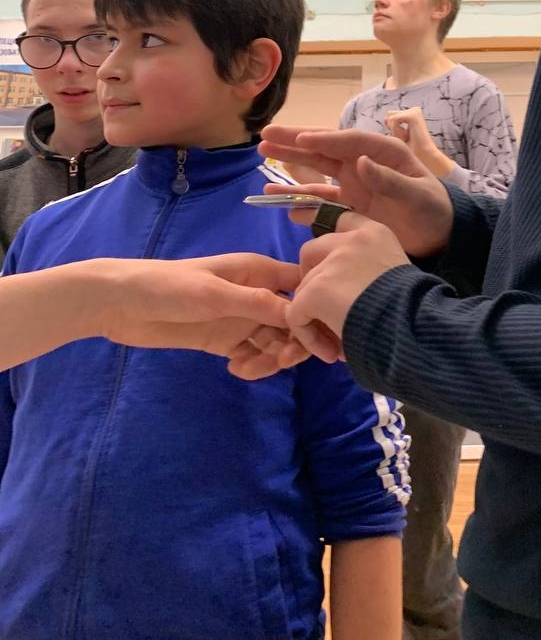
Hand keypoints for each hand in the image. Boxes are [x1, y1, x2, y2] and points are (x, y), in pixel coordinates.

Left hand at [92, 254, 304, 374]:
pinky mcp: (224, 340)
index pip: (303, 286)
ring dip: (271, 358)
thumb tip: (300, 314)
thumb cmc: (168, 287)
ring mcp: (240, 319)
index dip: (316, 309)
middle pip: (293, 319)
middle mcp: (256, 294)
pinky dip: (253, 365)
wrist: (121, 304)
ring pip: (275, 341)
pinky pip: (253, 354)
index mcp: (258, 271)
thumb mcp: (214, 294)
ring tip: (248, 367)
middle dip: (295, 341)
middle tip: (282, 360)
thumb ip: (257, 303)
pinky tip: (236, 369)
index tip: (321, 336)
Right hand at [259, 126, 453, 259]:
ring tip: (264, 156)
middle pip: (325, 148)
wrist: (440, 237)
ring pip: (317, 170)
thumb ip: (391, 181)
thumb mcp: (418, 196)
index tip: (299, 139)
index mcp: (384, 153)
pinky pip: (320, 200)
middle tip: (265, 134)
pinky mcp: (349, 206)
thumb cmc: (434, 211)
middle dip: (295, 141)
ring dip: (291, 165)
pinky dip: (300, 200)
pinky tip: (278, 200)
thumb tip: (360, 162)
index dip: (324, 139)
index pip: (349, 141)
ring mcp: (354, 184)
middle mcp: (364, 163)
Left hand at [285, 212, 411, 362]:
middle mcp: (350, 240)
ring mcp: (331, 263)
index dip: (330, 248)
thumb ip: (371, 272)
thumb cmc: (415, 310)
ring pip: (303, 288)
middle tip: (329, 312)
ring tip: (335, 344)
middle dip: (314, 281)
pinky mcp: (316, 290)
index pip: (341, 220)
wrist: (415, 328)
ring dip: (314, 316)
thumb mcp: (398, 276)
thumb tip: (348, 294)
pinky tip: (329, 352)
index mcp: (374, 233)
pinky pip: (297, 314)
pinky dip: (307, 335)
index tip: (329, 272)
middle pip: (311, 251)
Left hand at [385, 107, 454, 177]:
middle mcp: (415, 110)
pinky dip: (397, 132)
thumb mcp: (398, 136)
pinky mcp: (413, 115)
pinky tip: (408, 137)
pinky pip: (393, 120)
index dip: (393, 130)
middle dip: (393, 129)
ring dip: (395, 132)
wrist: (424, 158)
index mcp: (412, 113)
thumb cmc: (412, 151)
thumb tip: (385, 118)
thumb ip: (391, 124)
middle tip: (406, 139)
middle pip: (388, 116)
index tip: (406, 138)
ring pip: (390, 118)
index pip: (390, 116)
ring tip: (407, 138)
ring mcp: (414, 111)